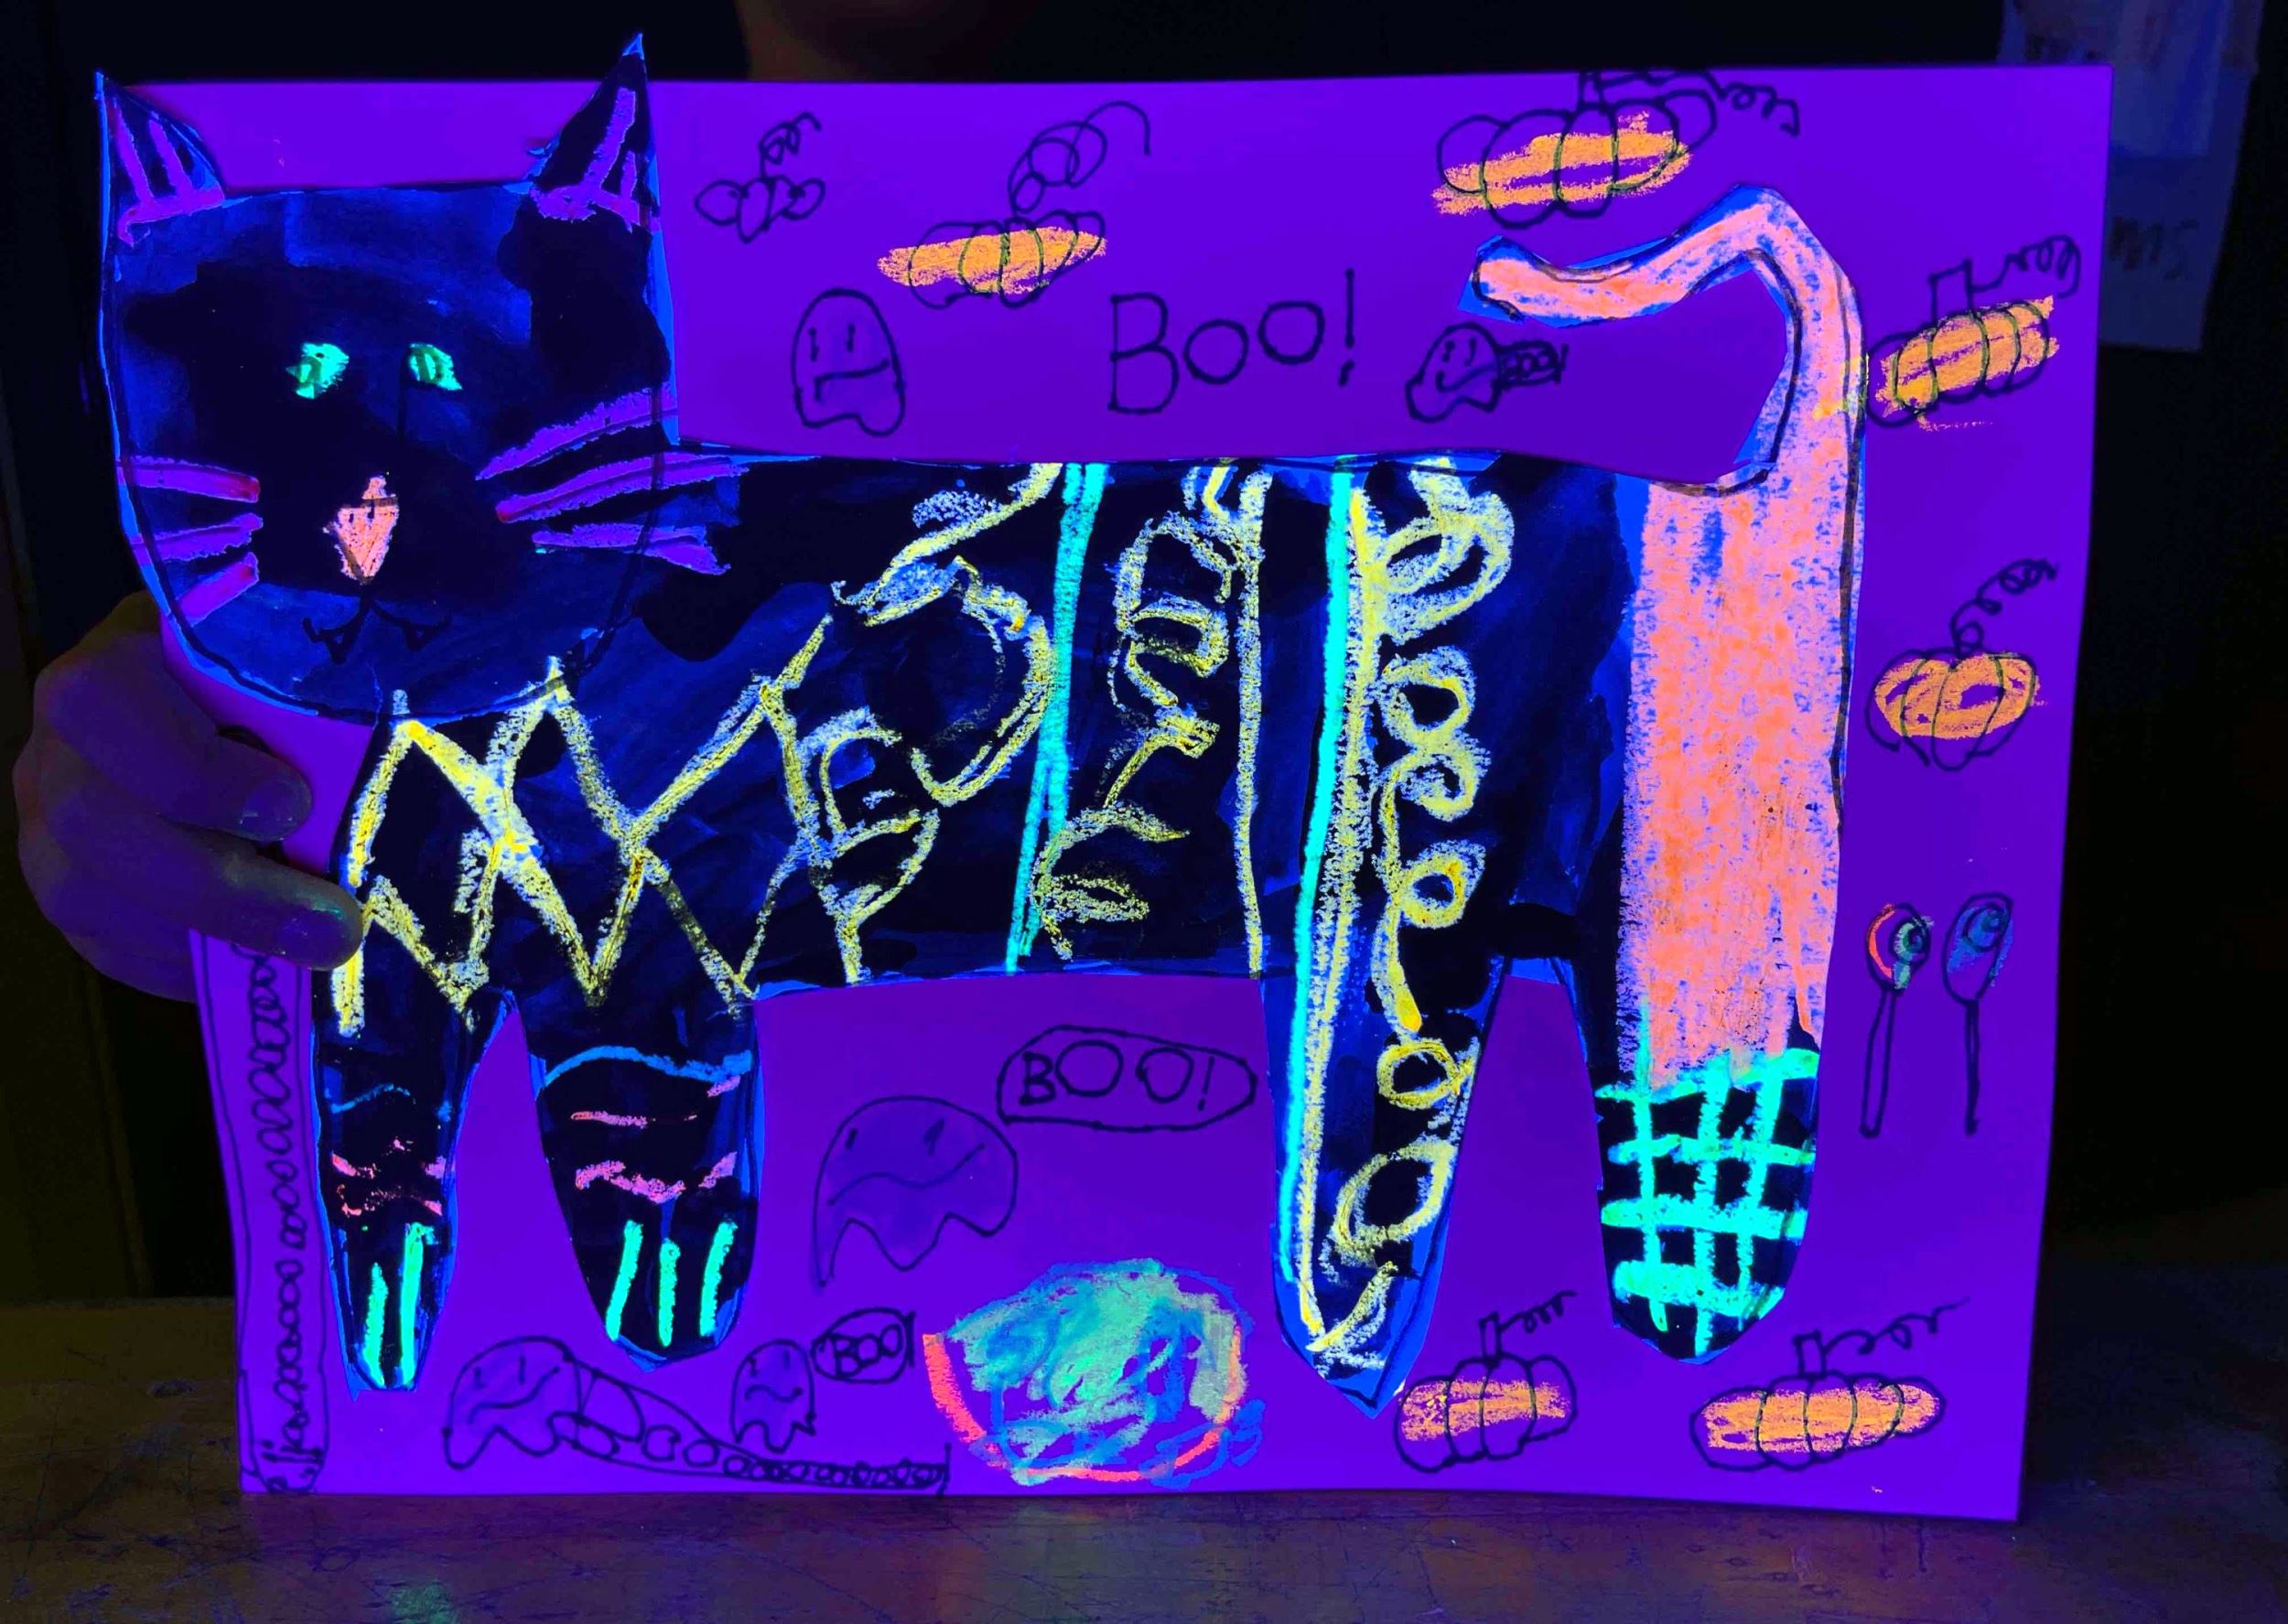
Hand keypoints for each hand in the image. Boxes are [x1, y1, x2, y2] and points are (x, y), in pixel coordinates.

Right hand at [14, 593, 361, 999]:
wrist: (276, 741)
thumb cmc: (311, 696)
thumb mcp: (324, 673)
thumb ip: (342, 693)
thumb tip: (421, 721)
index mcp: (126, 657)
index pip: (102, 698)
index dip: (188, 766)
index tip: (292, 807)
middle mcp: (67, 739)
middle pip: (90, 818)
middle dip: (218, 886)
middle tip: (330, 921)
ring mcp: (50, 819)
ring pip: (84, 894)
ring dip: (211, 934)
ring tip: (318, 948)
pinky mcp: (73, 889)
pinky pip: (106, 945)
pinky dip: (188, 964)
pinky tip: (267, 960)